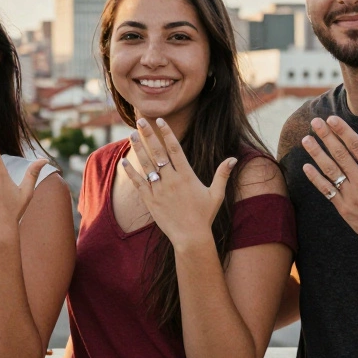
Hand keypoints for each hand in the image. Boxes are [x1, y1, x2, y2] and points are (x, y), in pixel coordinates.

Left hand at [119, 118, 235, 244]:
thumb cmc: (204, 216)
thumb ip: (222, 175)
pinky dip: (130, 172)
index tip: (160, 120)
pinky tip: (123, 161)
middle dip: (149, 135)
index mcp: (187, 175)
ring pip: (146, 165)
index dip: (166, 133)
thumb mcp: (216, 194)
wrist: (190, 237)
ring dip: (138, 148)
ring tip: (132, 134)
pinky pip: (138, 183)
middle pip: (158, 152)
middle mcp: (171, 180)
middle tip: (140, 120)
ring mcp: (159, 190)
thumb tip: (233, 158)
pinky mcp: (150, 200)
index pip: (175, 149)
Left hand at [301, 116, 357, 257]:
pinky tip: (306, 167)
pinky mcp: (345, 209)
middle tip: (315, 122)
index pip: (356, 146)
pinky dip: (315, 179)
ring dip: (316, 154)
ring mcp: (352, 195)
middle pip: (340, 154)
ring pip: (330, 170)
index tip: (331, 119)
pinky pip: (326, 191)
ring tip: (306, 140)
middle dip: (326, 136)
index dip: (343, 131)